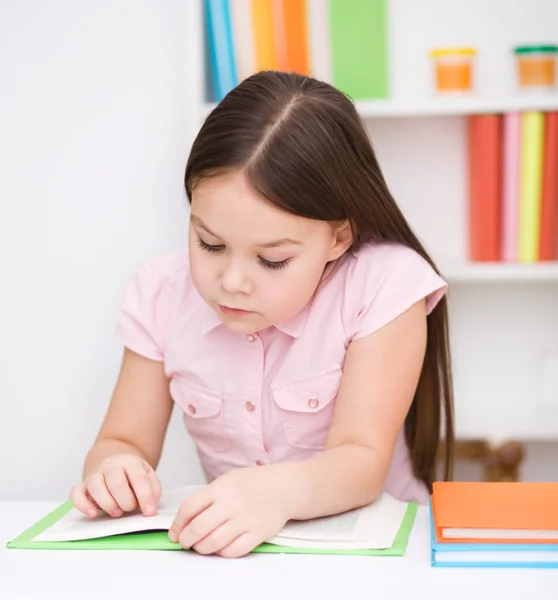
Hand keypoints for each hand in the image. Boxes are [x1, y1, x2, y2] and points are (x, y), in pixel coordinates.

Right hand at [70, 454, 161, 518]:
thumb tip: (150, 504)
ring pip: (96, 487)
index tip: (150, 512)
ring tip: (117, 512)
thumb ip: (153, 490)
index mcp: (131, 462)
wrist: (116, 465)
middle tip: (131, 509)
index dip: (145, 497)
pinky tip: (93, 513)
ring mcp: (95, 475)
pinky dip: (83, 505)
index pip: (139, 478)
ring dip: (108, 504)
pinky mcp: (83, 486)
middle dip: (126, 502)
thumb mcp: (148, 477)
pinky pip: (76, 493)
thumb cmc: (133, 477)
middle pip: (116, 483)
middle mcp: (111, 466)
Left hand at [168, 465, 295, 557]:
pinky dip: (222, 553)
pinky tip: (220, 547)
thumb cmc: (253, 484)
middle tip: (185, 542)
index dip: (177, 524)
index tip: (175, 532)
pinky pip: (233, 551)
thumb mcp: (227, 481)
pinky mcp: (258, 533)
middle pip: (198, 529)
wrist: (283, 487)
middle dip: (186, 540)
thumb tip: (184, 520)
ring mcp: (245, 519)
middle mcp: (232, 503)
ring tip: (201, 546)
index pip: (189, 508)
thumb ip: (207, 497)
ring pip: (213, 543)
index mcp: (221, 488)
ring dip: (201, 548)